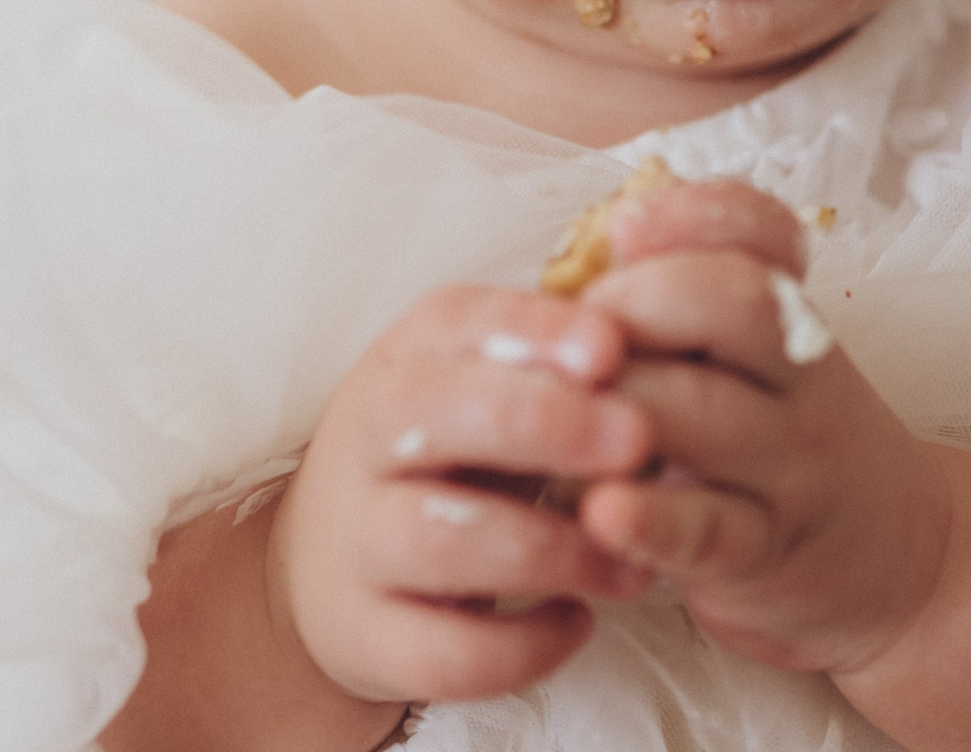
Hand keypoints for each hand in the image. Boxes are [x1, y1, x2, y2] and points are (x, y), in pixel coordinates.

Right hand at [271, 287, 657, 706]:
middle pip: (438, 414)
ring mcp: (357, 544)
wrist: (329, 566)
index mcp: (402, 362)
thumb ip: (549, 360)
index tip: (611, 347)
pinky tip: (578, 622)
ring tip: (630, 563)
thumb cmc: (440, 457)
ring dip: (556, 549)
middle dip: (547, 422)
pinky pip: (449, 651)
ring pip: (446, 540)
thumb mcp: (473, 385)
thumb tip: (642, 333)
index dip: (532, 331)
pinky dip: (526, 644)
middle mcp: (364, 443)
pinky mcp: (366, 638)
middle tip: (637, 439)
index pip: (454, 320)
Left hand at [575, 182, 952, 675]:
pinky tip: (601, 510)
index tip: (624, 225)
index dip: (694, 216)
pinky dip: (649, 519)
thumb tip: (594, 247)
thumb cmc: (776, 436)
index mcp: (786, 313)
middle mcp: (798, 378)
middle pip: (737, 306)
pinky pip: (707, 527)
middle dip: (635, 304)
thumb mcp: (751, 356)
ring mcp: (785, 466)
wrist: (887, 557)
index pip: (762, 234)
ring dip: (618, 403)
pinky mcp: (759, 554)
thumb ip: (679, 295)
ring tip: (557, 414)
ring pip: (708, 414)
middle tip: (574, 338)